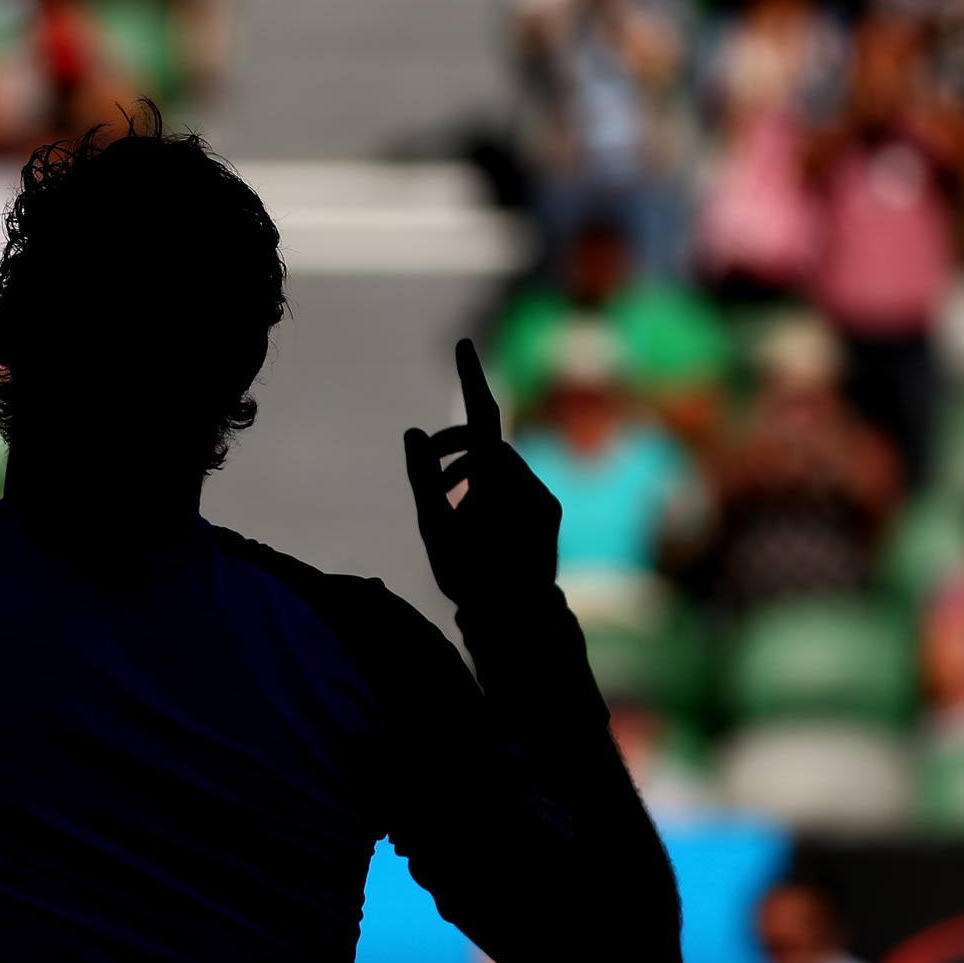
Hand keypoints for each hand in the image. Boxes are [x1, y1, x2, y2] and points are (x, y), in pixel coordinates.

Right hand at [403, 339, 561, 611]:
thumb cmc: (468, 575)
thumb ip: (421, 475)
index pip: (482, 413)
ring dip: (470, 477)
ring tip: (448, 513)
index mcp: (495, 478)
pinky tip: (475, 526)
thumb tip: (413, 432)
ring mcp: (541, 496)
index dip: (470, 376)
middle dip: (453, 451)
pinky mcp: (550, 513)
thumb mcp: (432, 525)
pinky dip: (490, 493)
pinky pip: (515, 486)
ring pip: (499, 467)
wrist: (518, 619)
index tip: (463, 344)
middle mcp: (525, 480)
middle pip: (484, 444)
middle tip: (426, 476)